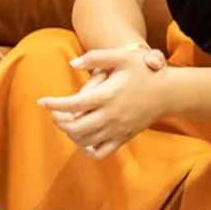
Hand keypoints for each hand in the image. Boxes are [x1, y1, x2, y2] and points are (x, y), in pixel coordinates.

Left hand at [38, 46, 167, 159]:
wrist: (168, 93)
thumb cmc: (143, 71)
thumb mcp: (121, 56)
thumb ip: (95, 58)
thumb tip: (72, 63)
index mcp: (108, 95)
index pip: (73, 104)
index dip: (54, 104)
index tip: (42, 101)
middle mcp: (111, 116)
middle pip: (75, 127)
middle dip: (59, 121)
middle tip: (55, 113)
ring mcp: (117, 130)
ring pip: (85, 141)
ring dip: (70, 133)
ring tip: (66, 122)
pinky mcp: (123, 138)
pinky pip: (100, 152)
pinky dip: (86, 149)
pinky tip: (82, 138)